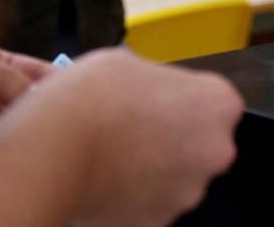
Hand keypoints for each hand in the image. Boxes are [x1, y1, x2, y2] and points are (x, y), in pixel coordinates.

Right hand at [34, 49, 242, 226]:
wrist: (55, 147)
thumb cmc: (92, 97)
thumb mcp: (131, 64)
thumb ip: (159, 83)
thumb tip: (152, 95)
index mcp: (218, 103)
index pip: (215, 102)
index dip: (183, 101)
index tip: (158, 102)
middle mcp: (215, 151)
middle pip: (200, 143)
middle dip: (174, 139)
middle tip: (133, 129)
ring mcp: (187, 192)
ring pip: (176, 177)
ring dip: (154, 169)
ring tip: (113, 153)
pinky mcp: (157, 223)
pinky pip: (150, 205)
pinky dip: (133, 197)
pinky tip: (105, 177)